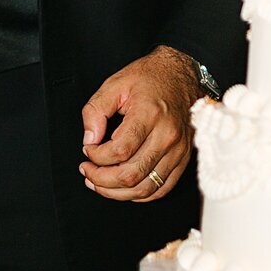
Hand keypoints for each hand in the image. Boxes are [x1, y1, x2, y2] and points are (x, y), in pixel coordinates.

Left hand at [78, 46, 201, 201]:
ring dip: (118, 192)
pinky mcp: (183, 159)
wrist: (181, 76)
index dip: (97, 156)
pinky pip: (161, 188)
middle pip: (131, 175)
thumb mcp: (115, 84)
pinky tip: (124, 188)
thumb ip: (96, 110)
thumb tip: (89, 139)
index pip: (119, 151)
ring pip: (145, 188)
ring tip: (99, 183)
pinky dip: (140, 195)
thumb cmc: (149, 78)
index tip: (87, 149)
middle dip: (102, 179)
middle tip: (87, 171)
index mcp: (149, 114)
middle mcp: (167, 136)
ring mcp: (178, 151)